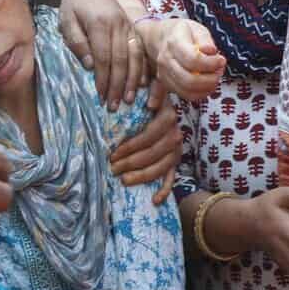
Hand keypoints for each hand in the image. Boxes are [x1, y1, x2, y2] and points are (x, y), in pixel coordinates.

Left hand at [45, 0, 142, 109]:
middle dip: (117, 85)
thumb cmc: (72, 6)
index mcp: (99, 24)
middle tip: (113, 106)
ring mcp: (127, 25)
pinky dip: (142, 67)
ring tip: (128, 99)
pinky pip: (140, 50)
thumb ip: (78, 44)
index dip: (103, 79)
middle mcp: (117, 25)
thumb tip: (91, 66)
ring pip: (134, 56)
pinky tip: (141, 83)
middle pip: (121, 60)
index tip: (101, 96)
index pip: (103, 58)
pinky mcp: (133, 26)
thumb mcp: (66, 23)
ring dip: (132, 80)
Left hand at [109, 82, 180, 203]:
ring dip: (141, 176)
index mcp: (167, 116)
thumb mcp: (145, 90)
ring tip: (123, 180)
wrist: (163, 107)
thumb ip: (144, 89)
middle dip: (130, 163)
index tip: (112, 153)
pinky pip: (172, 178)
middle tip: (111, 168)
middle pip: (152, 153)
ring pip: (160, 167)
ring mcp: (176, 149)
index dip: (130, 146)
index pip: (149, 135)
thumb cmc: (144, 100)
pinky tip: (154, 201)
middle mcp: (175, 133)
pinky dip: (164, 190)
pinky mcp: (176, 162)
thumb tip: (131, 88)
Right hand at [144, 18, 224, 101]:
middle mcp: (166, 60)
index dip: (211, 63)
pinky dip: (200, 94)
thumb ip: (205, 40)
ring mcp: (164, 73)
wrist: (162, 38)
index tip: (221, 60)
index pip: (193, 59)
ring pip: (187, 90)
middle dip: (210, 79)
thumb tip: (211, 51)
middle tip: (219, 71)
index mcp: (174, 42)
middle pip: (189, 79)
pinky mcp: (166, 83)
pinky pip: (185, 95)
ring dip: (206, 88)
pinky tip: (207, 85)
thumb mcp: (196, 28)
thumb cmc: (183, 33)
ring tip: (214, 77)